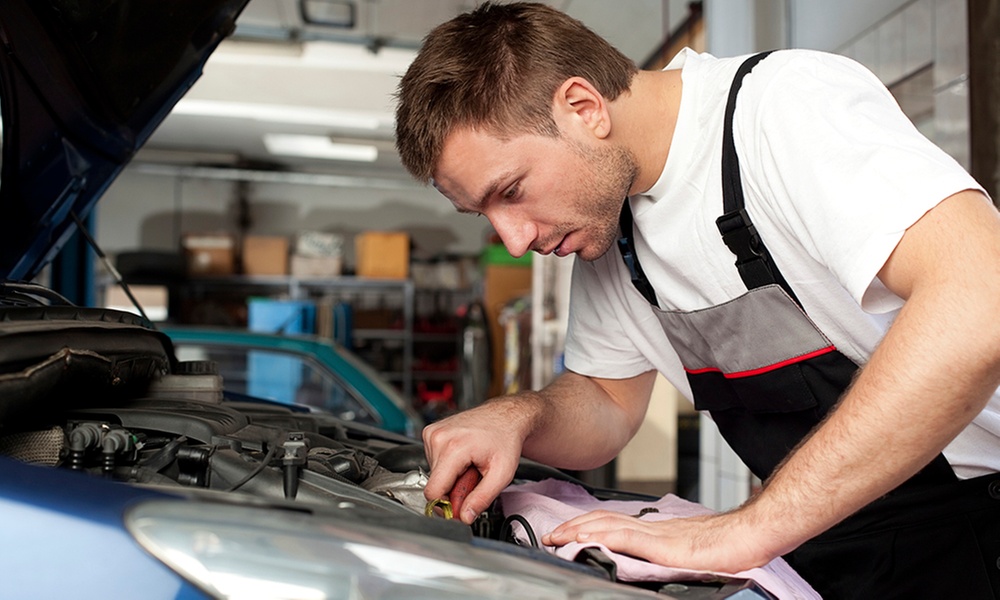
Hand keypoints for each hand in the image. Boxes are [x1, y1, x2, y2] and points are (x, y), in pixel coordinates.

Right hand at [422, 402, 525, 522]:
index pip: (433, 491)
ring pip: (434, 473)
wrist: (505, 416)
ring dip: (452, 475)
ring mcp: (432, 433)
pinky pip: (433, 461)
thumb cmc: (505, 439)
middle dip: (453, 488)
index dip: (445, 505)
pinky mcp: (430, 432)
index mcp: (453, 447)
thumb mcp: (502, 474)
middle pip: (434, 483)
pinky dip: (448, 464)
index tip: (459, 506)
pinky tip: (463, 456)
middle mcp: (438, 437)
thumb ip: (482, 499)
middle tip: (473, 478)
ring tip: (469, 464)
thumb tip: (465, 517)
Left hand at [540, 509, 773, 573]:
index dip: (586, 524)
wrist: (751, 535)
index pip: (613, 521)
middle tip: (550, 535)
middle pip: (603, 519)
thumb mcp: (687, 549)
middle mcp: (652, 527)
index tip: (565, 532)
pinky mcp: (663, 545)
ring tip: (557, 537)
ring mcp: (656, 534)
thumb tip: (646, 558)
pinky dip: (602, 536)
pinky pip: (626, 538)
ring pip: (608, 525)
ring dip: (579, 530)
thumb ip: (664, 551)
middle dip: (573, 526)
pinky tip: (586, 540)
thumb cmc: (728, 545)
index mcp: (657, 529)